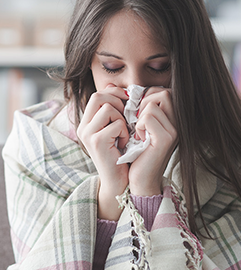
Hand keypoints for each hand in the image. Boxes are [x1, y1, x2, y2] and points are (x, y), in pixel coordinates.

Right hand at [77, 84, 128, 219]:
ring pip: (109, 108)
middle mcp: (83, 127)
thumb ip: (114, 110)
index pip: (97, 94)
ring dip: (122, 119)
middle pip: (99, 96)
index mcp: (87, 122)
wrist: (118, 181)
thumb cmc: (120, 154)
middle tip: (127, 116)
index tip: (127, 101)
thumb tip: (117, 88)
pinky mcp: (96, 142)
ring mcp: (88, 134)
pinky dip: (125, 132)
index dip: (115, 93)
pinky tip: (124, 144)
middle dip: (118, 102)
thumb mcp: (115, 129)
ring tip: (124, 133)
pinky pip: (117, 124)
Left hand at [129, 87, 177, 195]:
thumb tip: (128, 90)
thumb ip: (142, 109)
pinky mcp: (166, 139)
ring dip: (140, 117)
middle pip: (163, 93)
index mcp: (174, 119)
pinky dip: (139, 126)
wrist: (141, 179)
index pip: (164, 91)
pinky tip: (140, 138)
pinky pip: (148, 117)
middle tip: (137, 120)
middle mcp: (178, 123)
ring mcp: (174, 130)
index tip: (138, 113)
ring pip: (153, 104)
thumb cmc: (138, 152)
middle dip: (144, 103)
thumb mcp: (141, 127)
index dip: (147, 96)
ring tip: (139, 132)